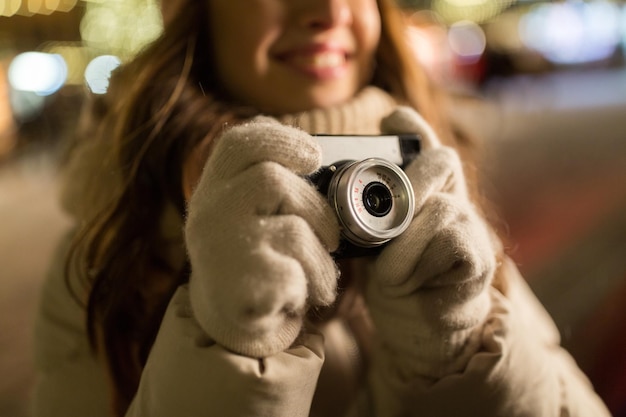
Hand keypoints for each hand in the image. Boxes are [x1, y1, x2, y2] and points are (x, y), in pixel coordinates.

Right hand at [184, 117, 339, 356]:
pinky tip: (299, 295)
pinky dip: (312, 283)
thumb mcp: (254, 214)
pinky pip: (297, 271)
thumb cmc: (257, 261)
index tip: (314, 155)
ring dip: (321, 255)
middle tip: (331, 236)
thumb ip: (273, 183)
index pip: (238, 144)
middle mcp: (208, 214)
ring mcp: (222, 250)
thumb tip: (316, 155)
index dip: (280, 139)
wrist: (234, 327)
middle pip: (272, 181)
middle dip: (316, 209)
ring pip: (295, 229)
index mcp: (213, 190)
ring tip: (319, 275)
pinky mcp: (241, 286)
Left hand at [365, 107, 497, 378]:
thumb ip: (365, 214)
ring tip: (385, 266)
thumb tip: (327, 190)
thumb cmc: (395, 281)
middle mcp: (452, 201)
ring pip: (442, 207)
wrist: (421, 332)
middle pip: (441, 162)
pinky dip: (414, 259)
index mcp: (425, 194)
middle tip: (381, 209)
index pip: (423, 148)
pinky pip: (450, 240)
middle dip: (408, 179)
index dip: (410, 129)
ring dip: (404, 236)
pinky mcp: (479, 259)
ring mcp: (470, 228)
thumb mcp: (372, 243)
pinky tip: (401, 279)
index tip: (391, 119)